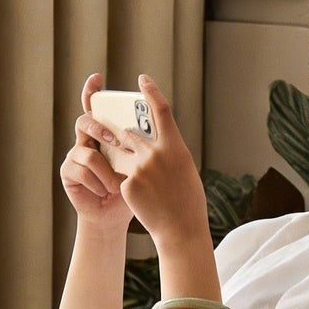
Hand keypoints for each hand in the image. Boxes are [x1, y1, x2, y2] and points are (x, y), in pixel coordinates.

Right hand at [60, 73, 134, 233]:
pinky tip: (105, 193)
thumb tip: (153, 128)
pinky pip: (81, 171)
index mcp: (104, 134)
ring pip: (87, 152)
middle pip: (85, 121)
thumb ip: (140, 146)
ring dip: (106, 171)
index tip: (97, 78)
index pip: (96, 108)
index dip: (92, 92)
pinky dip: (98, 183)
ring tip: (118, 186)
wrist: (114, 216)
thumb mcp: (139, 164)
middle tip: (115, 139)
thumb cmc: (131, 189)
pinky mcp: (67, 171)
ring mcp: (74, 155)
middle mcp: (86, 140)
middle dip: (100, 129)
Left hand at [114, 75, 208, 250]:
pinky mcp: (127, 183)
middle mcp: (155, 153)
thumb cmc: (187, 201)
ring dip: (124, 159)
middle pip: (131, 133)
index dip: (151, 91)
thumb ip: (169, 152)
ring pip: (122, 154)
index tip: (142, 79)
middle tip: (123, 137)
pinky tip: (140, 198)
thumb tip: (158, 142)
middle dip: (125, 136)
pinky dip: (127, 183)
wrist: (179, 229)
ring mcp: (139, 168)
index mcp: (175, 146)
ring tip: (138, 176)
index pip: (161, 110)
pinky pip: (121, 176)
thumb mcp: (184, 170)